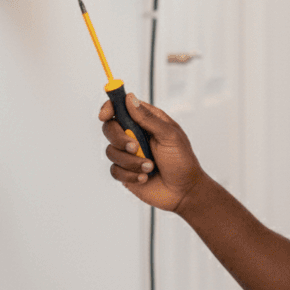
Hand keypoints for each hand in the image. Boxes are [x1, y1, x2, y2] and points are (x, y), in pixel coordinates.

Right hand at [100, 94, 204, 212]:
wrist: (184, 191)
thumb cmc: (182, 160)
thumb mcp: (169, 136)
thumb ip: (148, 118)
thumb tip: (129, 97)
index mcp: (146, 121)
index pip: (121, 107)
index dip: (110, 108)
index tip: (105, 115)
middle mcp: (134, 135)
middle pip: (110, 128)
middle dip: (119, 138)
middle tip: (135, 147)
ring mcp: (128, 154)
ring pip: (111, 151)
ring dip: (130, 161)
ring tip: (150, 167)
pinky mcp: (125, 172)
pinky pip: (114, 170)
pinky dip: (130, 175)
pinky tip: (145, 178)